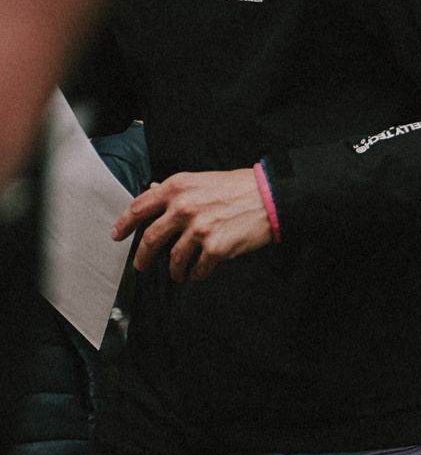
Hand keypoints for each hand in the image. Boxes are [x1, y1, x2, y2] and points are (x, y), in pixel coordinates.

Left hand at [116, 169, 273, 281]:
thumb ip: (175, 189)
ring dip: (173, 270)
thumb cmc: (237, 187)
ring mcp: (198, 229)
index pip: (139, 208)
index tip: (117, 235)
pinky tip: (197, 274)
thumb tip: (154, 190)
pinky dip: (196, 274)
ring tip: (176, 274)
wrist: (269, 198)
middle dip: (143, 256)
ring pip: (174, 257)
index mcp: (176, 188)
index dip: (125, 224)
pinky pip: (199, 268)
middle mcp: (183, 208)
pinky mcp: (216, 248)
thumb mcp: (200, 180)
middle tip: (140, 265)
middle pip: (151, 238)